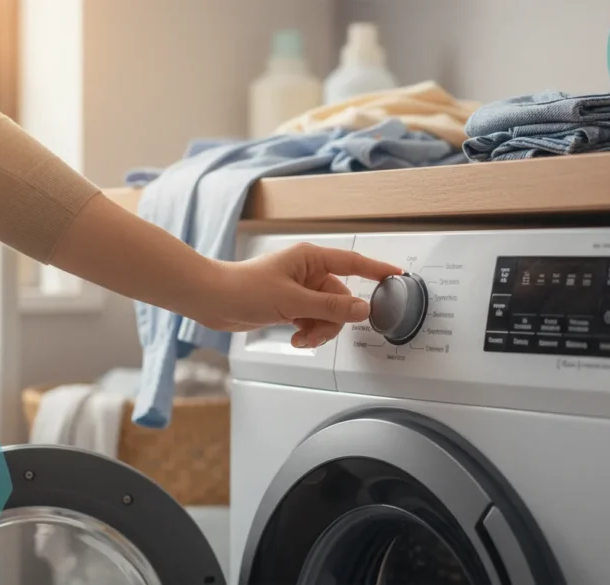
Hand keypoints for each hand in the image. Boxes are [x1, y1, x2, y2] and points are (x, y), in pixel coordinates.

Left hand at [198, 243, 402, 347]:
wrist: (212, 301)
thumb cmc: (243, 289)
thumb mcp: (292, 301)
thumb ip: (330, 307)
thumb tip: (362, 308)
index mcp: (311, 259)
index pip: (354, 263)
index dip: (377, 270)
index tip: (397, 276)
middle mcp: (308, 272)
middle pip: (341, 298)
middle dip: (333, 320)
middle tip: (316, 332)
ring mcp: (300, 289)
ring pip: (328, 313)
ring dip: (319, 330)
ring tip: (301, 338)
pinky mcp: (290, 305)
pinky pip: (314, 320)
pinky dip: (309, 332)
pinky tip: (296, 337)